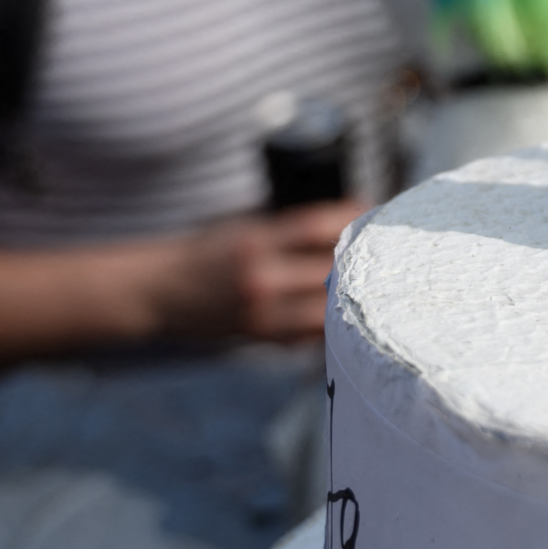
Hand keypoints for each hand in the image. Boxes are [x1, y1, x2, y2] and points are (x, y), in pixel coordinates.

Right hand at [152, 200, 364, 344]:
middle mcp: (260, 278)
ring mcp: (261, 313)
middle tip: (386, 250)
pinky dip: (331, 325)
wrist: (161, 290)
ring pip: (327, 310)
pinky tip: (346, 314)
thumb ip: (289, 229)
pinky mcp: (261, 337)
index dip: (352, 218)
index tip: (374, 211)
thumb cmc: (208, 252)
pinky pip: (310, 336)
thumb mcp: (244, 227)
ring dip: (353, 298)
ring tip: (373, 285)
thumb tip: (346, 221)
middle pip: (330, 270)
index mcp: (255, 241)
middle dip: (362, 259)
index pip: (317, 226)